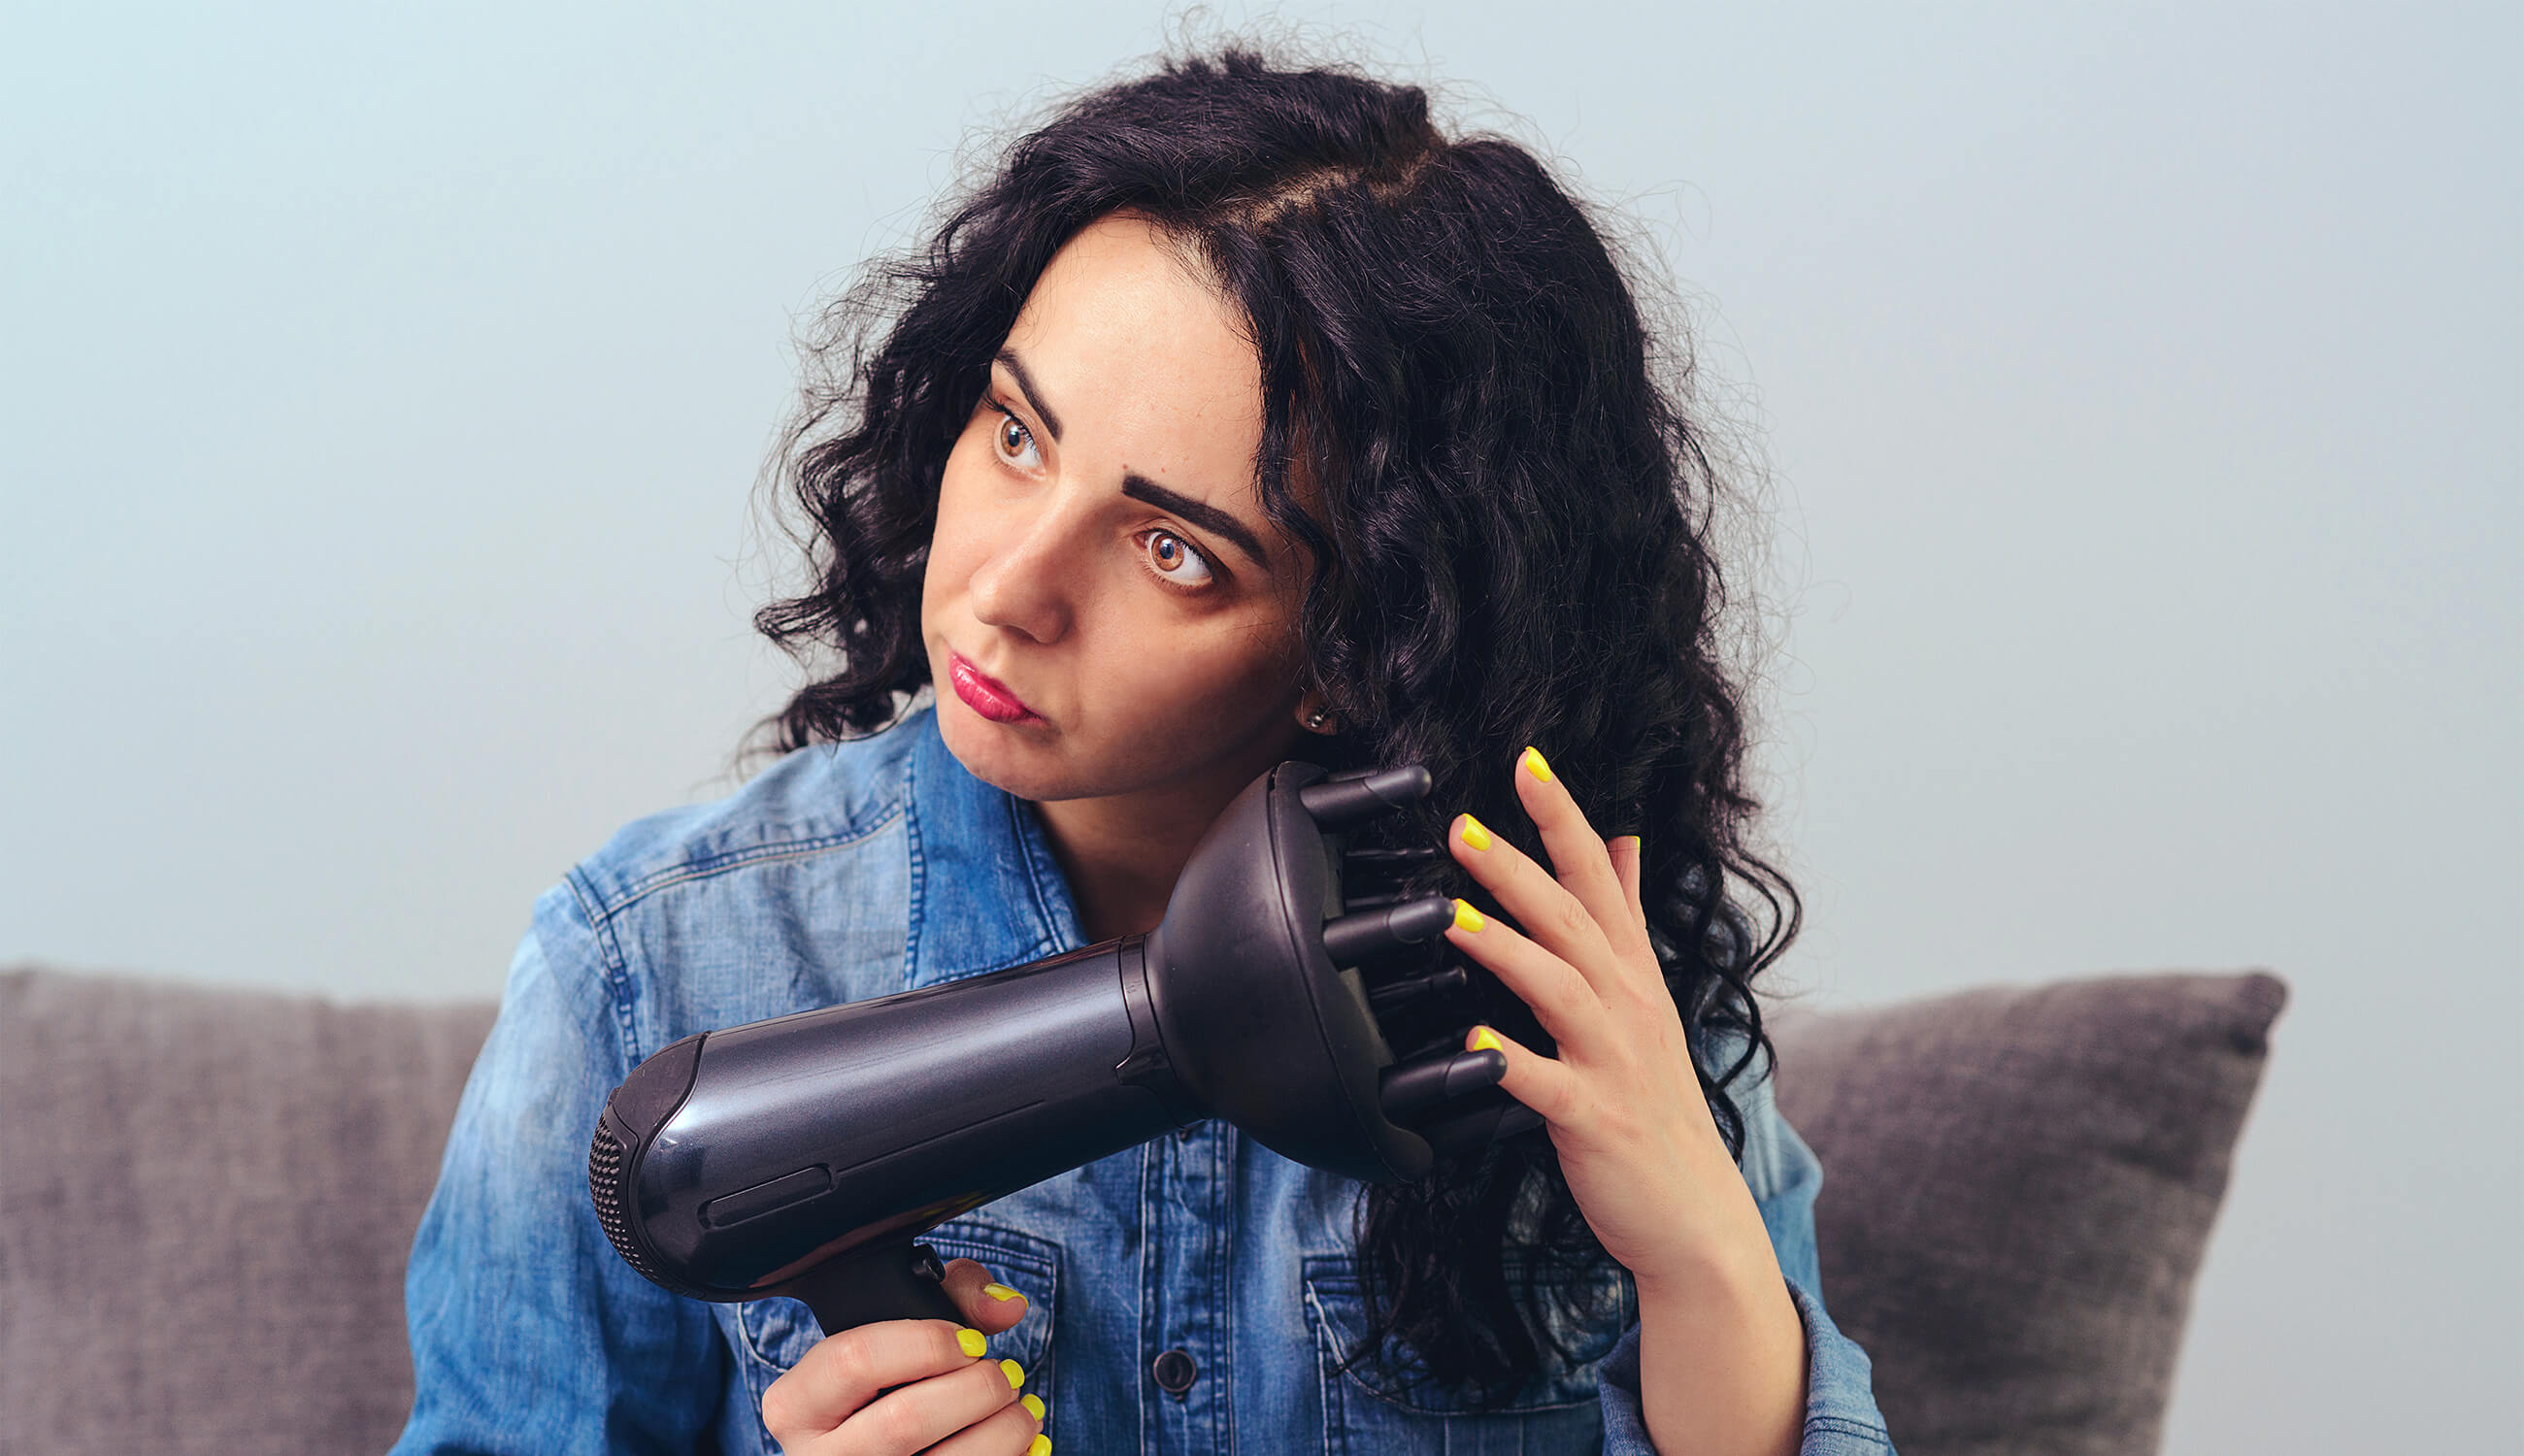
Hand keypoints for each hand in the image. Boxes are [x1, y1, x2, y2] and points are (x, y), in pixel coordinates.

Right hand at [762, 1258, 1048, 1455]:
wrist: (870, 1448)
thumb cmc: (885, 1385)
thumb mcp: (895, 1328)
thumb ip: (954, 1294)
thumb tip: (1006, 1309)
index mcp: (796, 1405)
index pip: (854, 1359)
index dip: (926, 1342)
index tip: (970, 1341)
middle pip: (905, 1419)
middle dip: (977, 1388)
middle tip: (1005, 1374)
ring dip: (1004, 1429)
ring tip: (1019, 1407)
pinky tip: (1021, 1440)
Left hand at [1440, 746, 1772, 1291]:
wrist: (1694, 1212)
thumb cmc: (1657, 1099)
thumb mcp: (1648, 995)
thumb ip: (1627, 916)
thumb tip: (1622, 840)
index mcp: (1633, 972)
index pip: (1600, 876)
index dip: (1564, 819)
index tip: (1528, 762)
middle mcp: (1627, 1005)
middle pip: (1572, 920)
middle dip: (1517, 868)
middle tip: (1460, 826)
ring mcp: (1613, 1060)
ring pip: (1559, 988)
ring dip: (1505, 948)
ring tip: (1450, 917)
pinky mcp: (1594, 1118)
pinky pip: (1546, 1085)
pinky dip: (1509, 1062)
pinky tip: (1470, 1044)